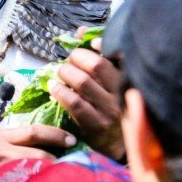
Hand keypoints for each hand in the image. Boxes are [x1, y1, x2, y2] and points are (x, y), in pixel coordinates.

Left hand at [48, 27, 124, 160]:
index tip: (88, 44)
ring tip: (59, 73)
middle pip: (95, 65)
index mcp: (128, 81)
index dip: (98, 45)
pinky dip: (60, 91)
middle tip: (68, 62)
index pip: (115, 56)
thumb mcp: (114, 84)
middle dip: (76, 58)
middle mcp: (122, 94)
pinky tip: (53, 87)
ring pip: (82, 82)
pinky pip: (75, 103)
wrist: (123, 149)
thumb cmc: (115, 111)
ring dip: (65, 73)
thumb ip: (101, 57)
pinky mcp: (96, 125)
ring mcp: (109, 110)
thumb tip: (81, 32)